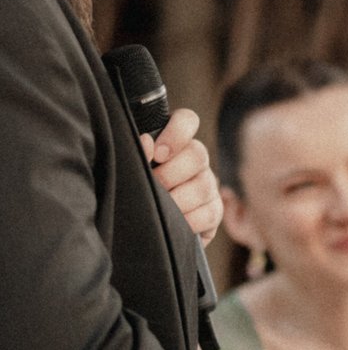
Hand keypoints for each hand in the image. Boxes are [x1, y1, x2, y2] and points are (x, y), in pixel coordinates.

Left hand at [140, 109, 223, 244]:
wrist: (140, 228)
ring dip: (178, 200)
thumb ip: (136, 153)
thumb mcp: (131, 170)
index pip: (187, 120)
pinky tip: (175, 224)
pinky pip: (210, 213)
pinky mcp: (214, 210)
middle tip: (154, 186)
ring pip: (204, 185)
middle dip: (171, 173)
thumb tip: (145, 141)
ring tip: (160, 209)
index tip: (158, 153)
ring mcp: (207, 184)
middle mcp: (195, 159)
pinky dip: (190, 220)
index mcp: (173, 143)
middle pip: (198, 153)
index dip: (177, 132)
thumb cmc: (133, 192)